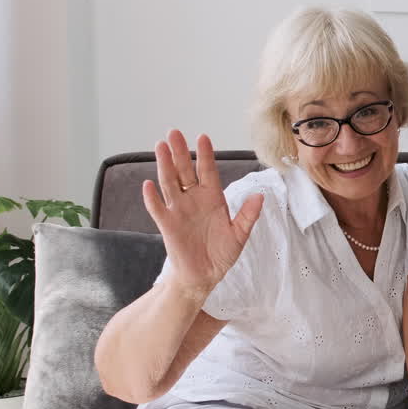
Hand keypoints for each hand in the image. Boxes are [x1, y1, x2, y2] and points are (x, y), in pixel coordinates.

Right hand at [142, 130, 262, 295]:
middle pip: (185, 171)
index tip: (203, 137)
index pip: (208, 171)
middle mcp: (193, 199)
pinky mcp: (167, 225)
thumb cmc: (222, 253)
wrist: (204, 276)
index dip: (205, 155)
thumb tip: (260, 195)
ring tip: (160, 147)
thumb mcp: (240, 234)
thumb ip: (248, 215)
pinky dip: (152, 197)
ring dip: (164, 165)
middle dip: (180, 152)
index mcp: (212, 198)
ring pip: (170, 183)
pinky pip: (157, 209)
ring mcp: (179, 210)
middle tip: (174, 132)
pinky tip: (148, 184)